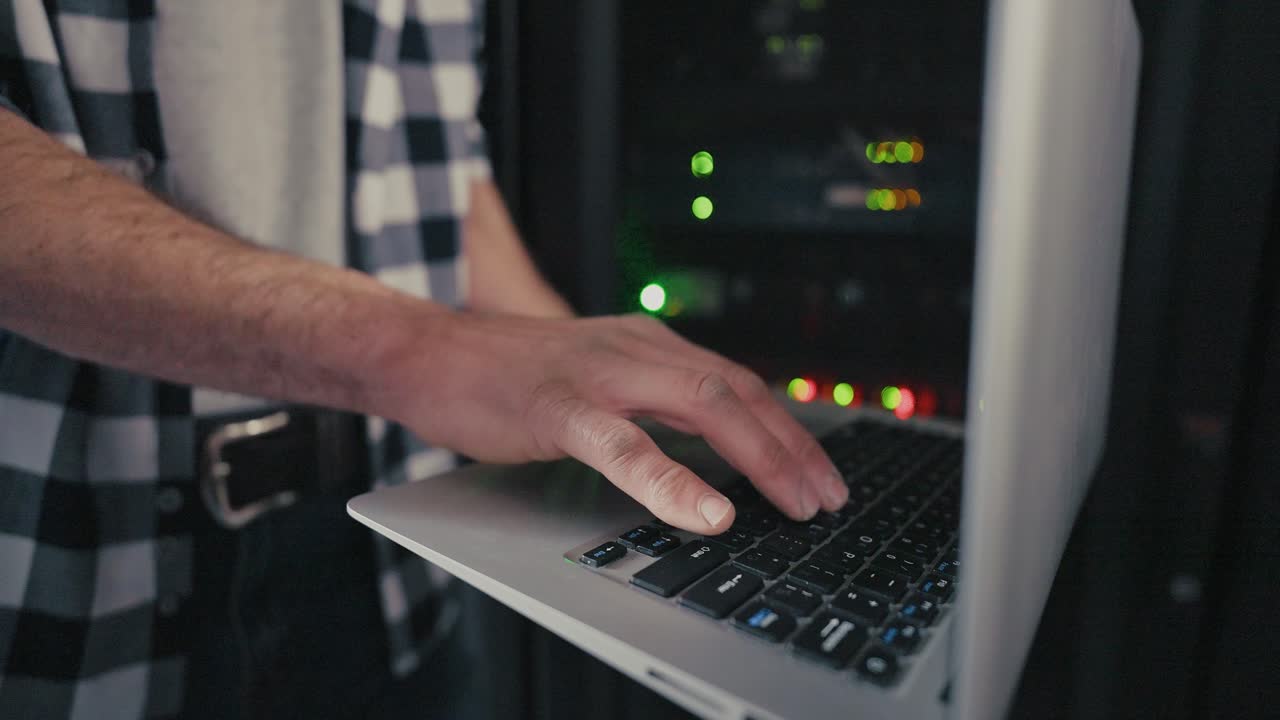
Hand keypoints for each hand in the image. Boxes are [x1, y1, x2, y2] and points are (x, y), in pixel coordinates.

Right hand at [376, 313, 847, 534]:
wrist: (428, 350)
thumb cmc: (508, 376)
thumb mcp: (594, 378)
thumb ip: (645, 402)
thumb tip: (701, 452)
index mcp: (646, 345)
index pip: (737, 382)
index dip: (787, 428)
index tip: (822, 473)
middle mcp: (635, 348)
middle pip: (736, 392)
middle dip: (791, 447)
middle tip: (827, 498)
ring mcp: (598, 373)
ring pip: (700, 404)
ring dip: (759, 456)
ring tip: (794, 504)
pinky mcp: (556, 407)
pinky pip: (624, 445)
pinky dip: (671, 480)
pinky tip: (705, 511)